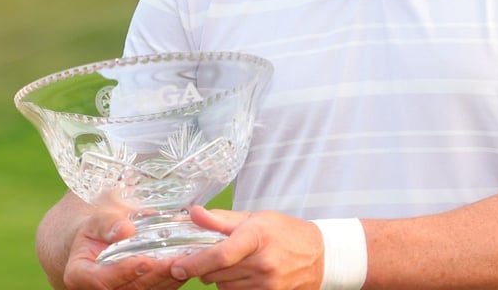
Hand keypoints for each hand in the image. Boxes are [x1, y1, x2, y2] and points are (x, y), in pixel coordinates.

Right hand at [59, 207, 182, 289]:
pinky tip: (187, 264)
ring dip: (168, 279)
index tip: (145, 261)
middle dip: (155, 275)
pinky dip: (171, 280)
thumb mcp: (96, 220)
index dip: (124, 272)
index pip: (102, 280)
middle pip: (129, 289)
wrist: (94, 245)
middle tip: (177, 260)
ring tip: (187, 261)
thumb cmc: (94, 231)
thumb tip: (125, 229)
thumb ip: (108, 224)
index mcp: (79, 274)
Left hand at [168, 206, 323, 289]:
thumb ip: (220, 220)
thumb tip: (193, 214)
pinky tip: (246, 277)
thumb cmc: (284, 232)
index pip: (219, 255)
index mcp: (257, 237)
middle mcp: (263, 263)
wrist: (320, 255)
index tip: (177, 266)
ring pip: (224, 287)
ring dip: (221, 278)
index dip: (193, 263)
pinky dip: (234, 288)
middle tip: (215, 256)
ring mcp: (268, 284)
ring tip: (238, 264)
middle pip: (215, 274)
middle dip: (206, 267)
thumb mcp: (255, 219)